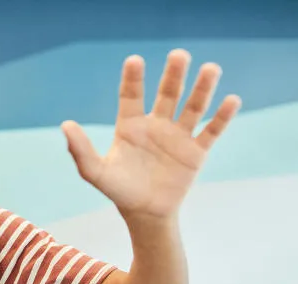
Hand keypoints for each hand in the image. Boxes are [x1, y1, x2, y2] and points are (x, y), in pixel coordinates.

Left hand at [62, 49, 241, 219]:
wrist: (146, 215)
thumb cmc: (119, 191)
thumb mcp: (96, 172)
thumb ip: (80, 150)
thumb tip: (65, 125)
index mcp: (130, 126)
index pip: (132, 96)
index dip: (133, 79)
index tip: (135, 60)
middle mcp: (156, 125)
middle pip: (167, 94)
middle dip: (174, 75)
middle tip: (179, 55)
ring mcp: (178, 137)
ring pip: (192, 107)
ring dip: (202, 89)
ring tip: (211, 68)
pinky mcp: (196, 152)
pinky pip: (211, 131)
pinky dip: (222, 117)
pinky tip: (232, 100)